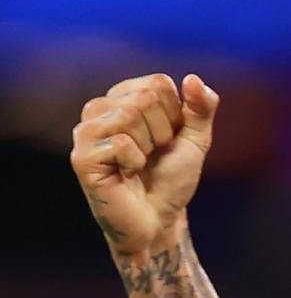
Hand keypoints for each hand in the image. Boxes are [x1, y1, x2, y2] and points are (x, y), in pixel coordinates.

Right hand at [70, 73, 218, 256]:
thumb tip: (193, 79)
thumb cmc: (171, 178)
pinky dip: (135, 162)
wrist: (159, 218)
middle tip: (153, 155)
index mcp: (123, 98)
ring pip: (130, 116)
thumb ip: (201, 108)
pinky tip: (126, 174)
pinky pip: (121, 143)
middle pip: (144, 97)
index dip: (175, 115)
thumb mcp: (196, 140)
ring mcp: (86, 132)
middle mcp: (99, 109)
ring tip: (140, 164)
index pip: (158, 83)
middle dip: (163, 131)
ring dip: (148, 147)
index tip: (167, 139)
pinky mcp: (82, 156)